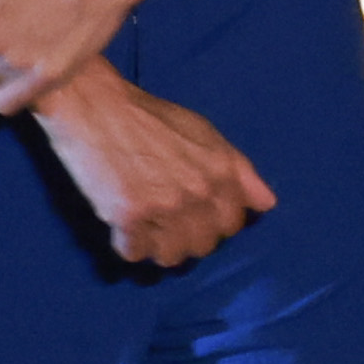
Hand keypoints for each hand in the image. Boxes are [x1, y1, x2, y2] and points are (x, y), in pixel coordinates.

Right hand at [32, 62, 276, 268]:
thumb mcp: (205, 133)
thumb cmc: (150, 117)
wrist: (96, 106)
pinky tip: (121, 222)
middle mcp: (199, 191)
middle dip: (185, 237)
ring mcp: (165, 206)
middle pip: (203, 246)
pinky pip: (134, 254)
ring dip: (156, 246)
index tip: (193, 214)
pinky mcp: (128, 216)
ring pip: (170, 257)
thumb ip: (239, 171)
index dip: (212, 222)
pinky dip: (127, 244)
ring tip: (144, 225)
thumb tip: (267, 204)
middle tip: (164, 220)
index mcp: (221, 171)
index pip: (232, 225)